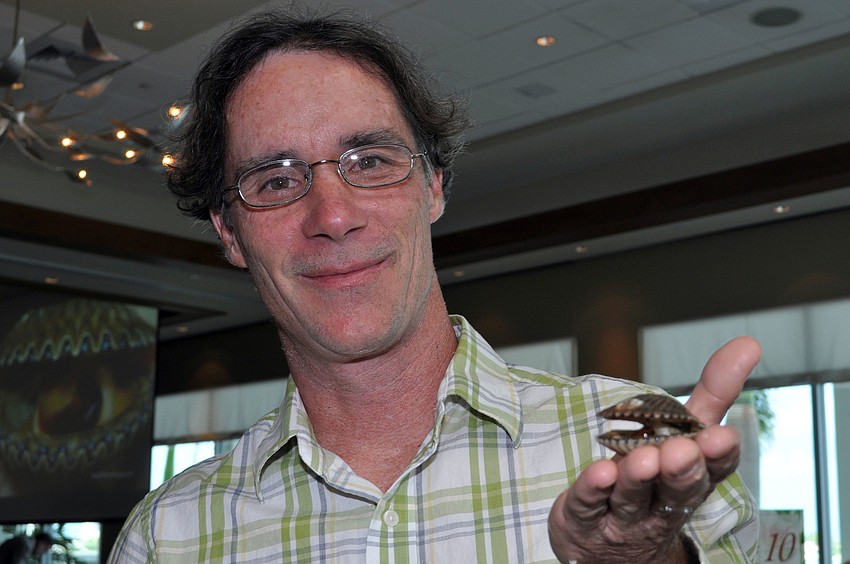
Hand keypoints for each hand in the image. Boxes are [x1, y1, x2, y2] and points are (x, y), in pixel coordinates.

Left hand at [548, 337, 761, 562]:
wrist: (609, 545)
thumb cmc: (654, 478)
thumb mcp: (684, 434)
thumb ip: (713, 392)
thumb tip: (749, 343)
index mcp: (691, 478)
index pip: (713, 470)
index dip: (718, 456)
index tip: (722, 437)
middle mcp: (662, 502)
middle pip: (676, 489)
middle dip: (681, 470)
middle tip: (682, 451)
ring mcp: (624, 515)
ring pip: (633, 497)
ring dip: (638, 478)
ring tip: (643, 459)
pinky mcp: (585, 519)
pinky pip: (588, 504)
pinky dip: (592, 489)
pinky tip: (597, 472)